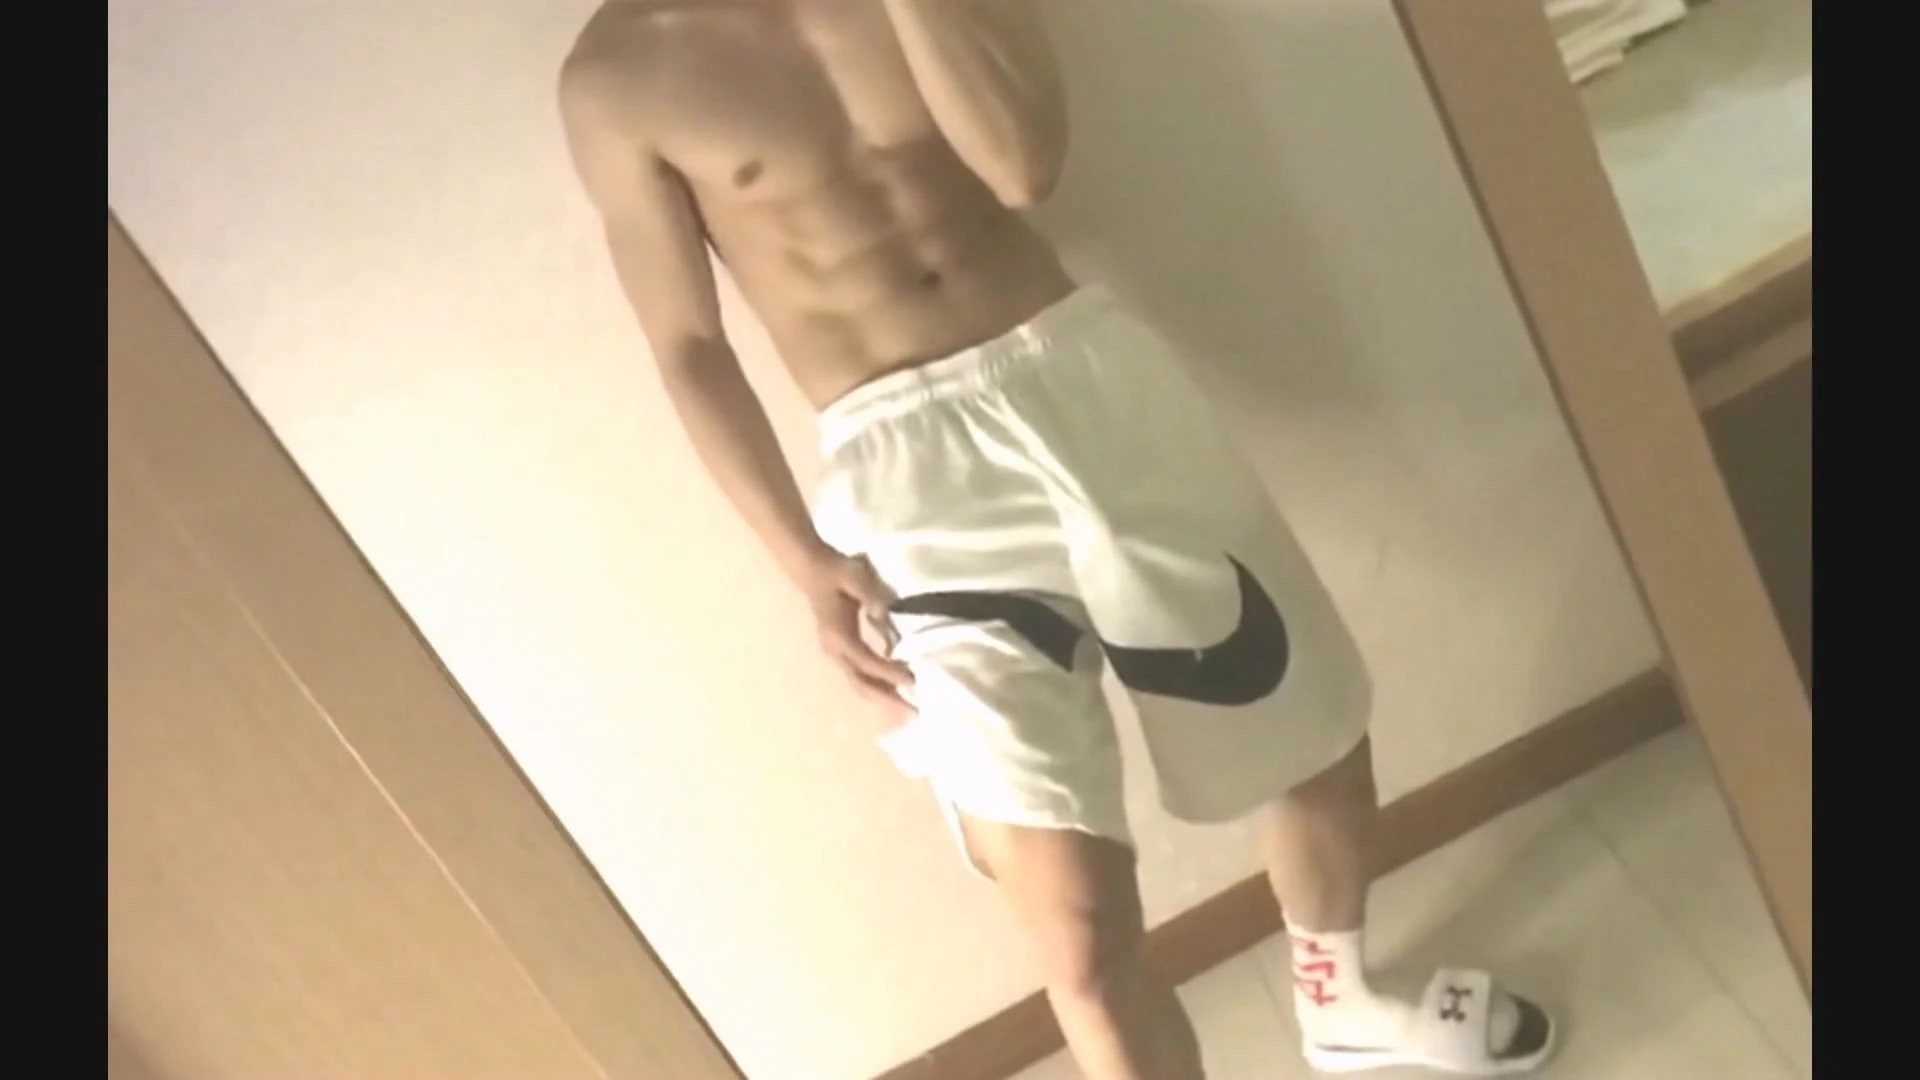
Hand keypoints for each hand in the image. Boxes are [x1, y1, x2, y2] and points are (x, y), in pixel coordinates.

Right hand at [801, 553, 914, 724]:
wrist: (812, 569)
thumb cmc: (835, 571)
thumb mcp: (855, 575)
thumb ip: (870, 595)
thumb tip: (883, 615)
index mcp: (838, 635)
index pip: (866, 661)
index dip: (888, 673)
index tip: (911, 681)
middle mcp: (835, 650)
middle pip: (862, 683)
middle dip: (887, 699)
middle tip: (914, 713)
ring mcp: (836, 652)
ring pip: (860, 683)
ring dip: (883, 697)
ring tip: (908, 709)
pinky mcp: (841, 650)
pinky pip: (860, 675)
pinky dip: (878, 686)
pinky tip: (895, 690)